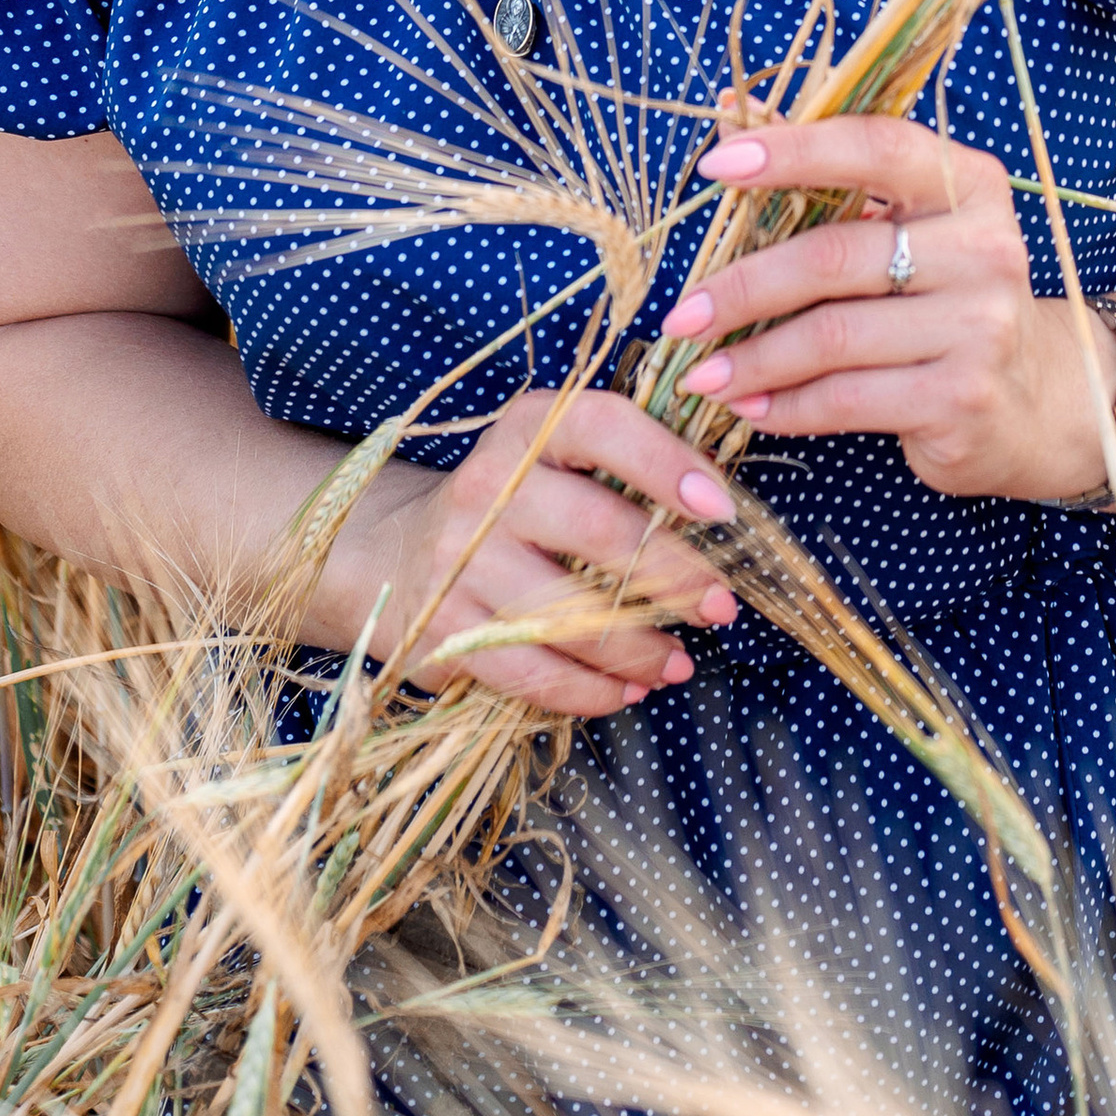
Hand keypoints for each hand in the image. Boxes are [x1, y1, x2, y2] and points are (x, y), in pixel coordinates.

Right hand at [319, 389, 743, 717]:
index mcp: (529, 428)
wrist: (394, 556)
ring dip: (639, 648)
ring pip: (569, 616)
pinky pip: (532, 671)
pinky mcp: (444, 630)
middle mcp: (490, 485)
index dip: (666, 462)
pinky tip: (627, 689)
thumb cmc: (511, 505)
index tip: (722, 507)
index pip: (603, 425)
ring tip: (679, 663)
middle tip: (720, 608)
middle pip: (598, 531)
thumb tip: (720, 503)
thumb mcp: (552, 458)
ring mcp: (460, 560)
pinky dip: (590, 690)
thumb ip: (622, 464)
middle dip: (673, 578)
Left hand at [660, 118, 1105, 500]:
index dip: (792, 150)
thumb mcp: (909, 227)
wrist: (1032, 398)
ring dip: (753, 358)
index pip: (874, 146)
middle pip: (836, 256)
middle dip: (745, 287)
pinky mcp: (962, 399)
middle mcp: (985, 248)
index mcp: (969, 184)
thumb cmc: (946, 297)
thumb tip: (726, 115)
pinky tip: (750, 408)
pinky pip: (848, 400)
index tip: (715, 168)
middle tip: (682, 314)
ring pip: (833, 336)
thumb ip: (830, 178)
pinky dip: (787, 407)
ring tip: (701, 373)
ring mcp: (980, 327)